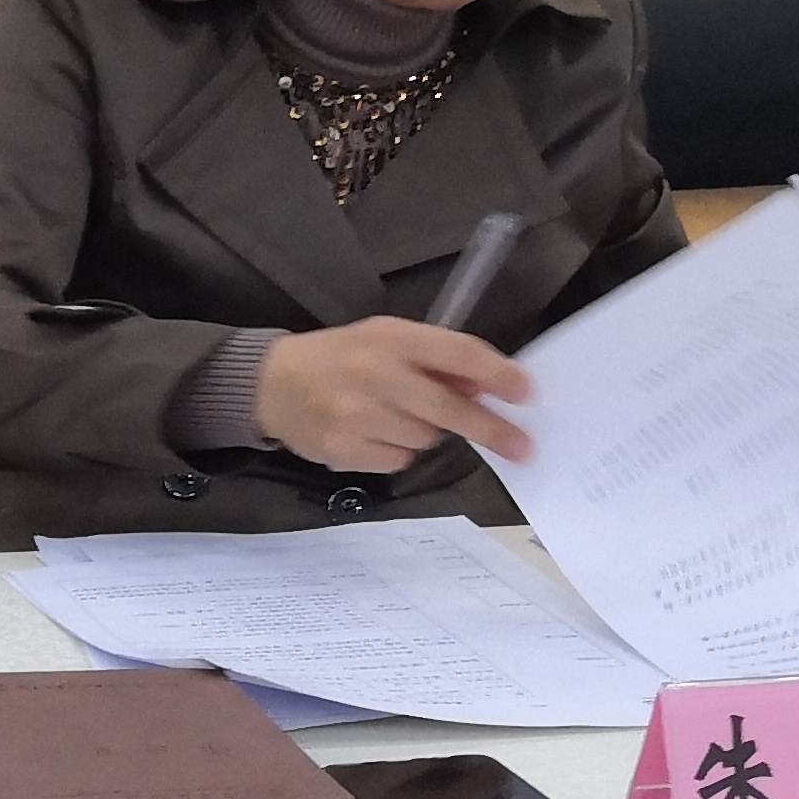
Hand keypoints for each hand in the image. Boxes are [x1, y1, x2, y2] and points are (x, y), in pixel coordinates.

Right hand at [255, 318, 536, 472]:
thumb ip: (434, 359)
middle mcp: (374, 375)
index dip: (497, 375)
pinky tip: (373, 433)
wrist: (271, 384)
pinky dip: (396, 451)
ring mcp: (356, 416)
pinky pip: (398, 460)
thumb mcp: (385, 339)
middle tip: (523, 448)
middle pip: (448, 409)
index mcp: (390, 338)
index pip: (456, 353)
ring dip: (425, 433)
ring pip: (425, 439)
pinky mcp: (343, 449)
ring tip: (394, 415)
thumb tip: (486, 388)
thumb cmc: (340, 357)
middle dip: (490, 429)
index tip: (527, 394)